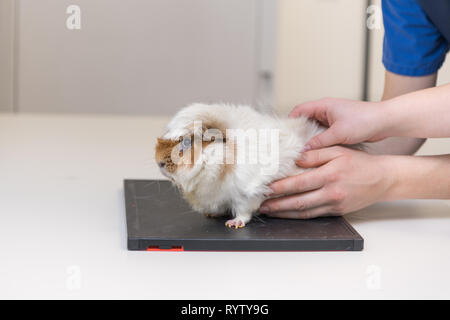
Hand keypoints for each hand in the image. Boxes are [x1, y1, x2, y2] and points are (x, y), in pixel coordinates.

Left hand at [259, 147, 393, 218]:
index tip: (267, 189)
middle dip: (278, 205)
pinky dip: (299, 216)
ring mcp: (334, 204)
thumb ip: (315, 154)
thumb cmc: (360, 162)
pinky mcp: (337, 211)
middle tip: (262, 205)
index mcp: (330, 175)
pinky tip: (288, 213)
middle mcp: (331, 192)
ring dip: (285, 213)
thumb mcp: (338, 150)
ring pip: (305, 212)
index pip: (299, 183)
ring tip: (269, 211)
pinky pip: (314, 215)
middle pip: (299, 201)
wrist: (383, 178)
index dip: (281, 188)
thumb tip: (295, 157)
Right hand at [289, 98, 388, 149]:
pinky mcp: (339, 127)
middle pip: (304, 120)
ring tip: (301, 151)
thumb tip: (304, 150)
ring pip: (313, 129)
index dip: (289, 121)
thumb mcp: (339, 133)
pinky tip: (316, 152)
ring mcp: (333, 119)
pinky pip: (323, 134)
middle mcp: (326, 111)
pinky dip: (318, 142)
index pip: (299, 110)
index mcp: (324, 105)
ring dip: (308, 139)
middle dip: (297, 132)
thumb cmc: (366, 120)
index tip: (283, 134)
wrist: (386, 121)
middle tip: (290, 146)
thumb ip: (319, 142)